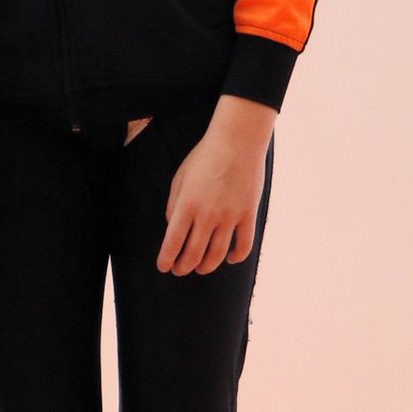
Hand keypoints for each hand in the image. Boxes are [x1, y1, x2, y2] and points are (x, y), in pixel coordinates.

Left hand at [157, 97, 274, 275]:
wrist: (237, 141)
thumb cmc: (204, 157)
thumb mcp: (180, 178)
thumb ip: (173, 206)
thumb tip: (172, 229)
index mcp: (186, 205)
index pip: (172, 243)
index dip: (166, 260)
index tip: (163, 267)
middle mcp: (207, 215)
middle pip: (194, 254)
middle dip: (183, 267)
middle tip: (180, 270)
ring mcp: (230, 216)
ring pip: (217, 254)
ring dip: (206, 267)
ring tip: (200, 269)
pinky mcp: (249, 214)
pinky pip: (244, 245)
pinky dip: (236, 257)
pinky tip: (229, 259)